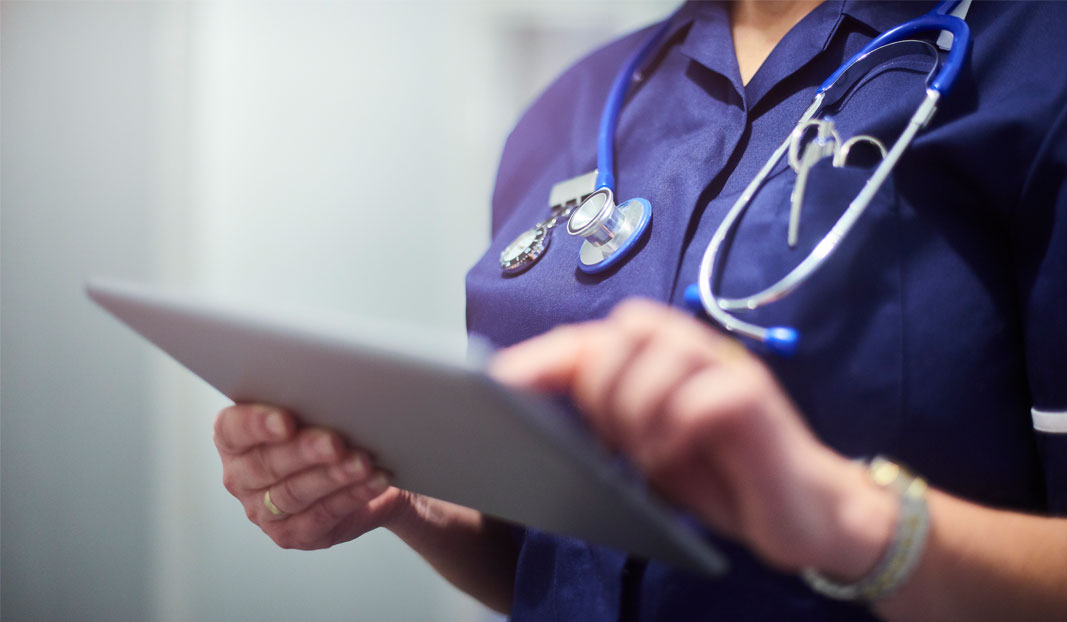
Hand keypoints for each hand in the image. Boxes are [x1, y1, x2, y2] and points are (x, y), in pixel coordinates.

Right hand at [213, 404, 412, 549]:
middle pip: (266, 464)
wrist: (366, 472)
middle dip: (304, 452)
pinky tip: (373, 481)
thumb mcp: (314, 412)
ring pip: (294, 493)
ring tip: (362, 462)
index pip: (233, 430)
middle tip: (335, 442)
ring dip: (332, 477)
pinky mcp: (291, 535)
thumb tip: (329, 393)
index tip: (286, 420)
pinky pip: (322, 515)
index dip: (256, 424)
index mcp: (235, 440)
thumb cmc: (331, 430)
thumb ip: (308, 403)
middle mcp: (241, 477)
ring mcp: (262, 511)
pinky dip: (352, 496)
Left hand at [490, 299, 894, 577]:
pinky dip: (676, 429)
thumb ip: (607, 419)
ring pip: (656, 350)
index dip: (541, 358)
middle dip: (601, 386)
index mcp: (660, 356)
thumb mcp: (648, 446)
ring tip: (646, 453)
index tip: (496, 384)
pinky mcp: (756, 398)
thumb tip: (537, 414)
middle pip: (621, 330)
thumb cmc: (719, 475)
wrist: (803, 511)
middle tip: (614, 439)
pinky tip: (673, 458)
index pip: (589, 340)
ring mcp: (727, 367)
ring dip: (636, 408)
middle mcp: (693, 348)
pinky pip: (703, 394)